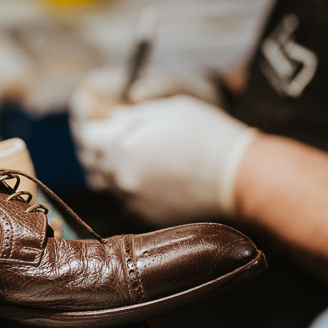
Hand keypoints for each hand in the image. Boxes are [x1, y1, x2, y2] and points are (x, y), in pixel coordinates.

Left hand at [70, 93, 257, 225]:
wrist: (239, 177)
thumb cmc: (208, 136)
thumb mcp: (170, 110)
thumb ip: (134, 115)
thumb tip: (114, 118)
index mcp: (121, 145)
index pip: (87, 136)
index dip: (94, 128)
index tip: (101, 125)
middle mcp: (121, 176)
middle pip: (94, 163)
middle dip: (101, 149)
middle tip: (118, 140)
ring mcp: (133, 200)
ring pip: (110, 184)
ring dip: (117, 171)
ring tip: (142, 159)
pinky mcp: (148, 217)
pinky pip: (129, 202)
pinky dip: (135, 190)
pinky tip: (156, 179)